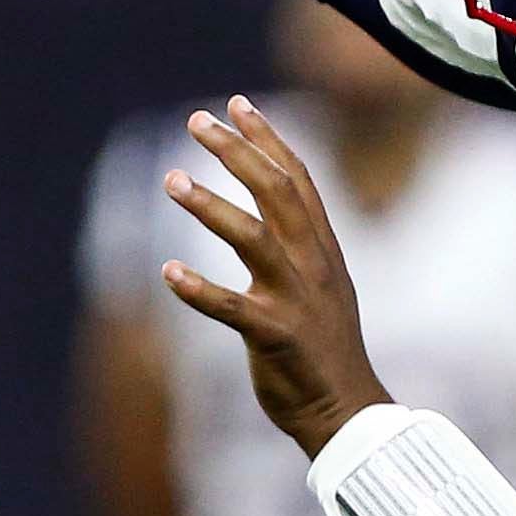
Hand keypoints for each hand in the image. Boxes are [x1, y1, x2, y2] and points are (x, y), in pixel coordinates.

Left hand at [155, 96, 389, 456]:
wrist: (348, 411)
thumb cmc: (325, 350)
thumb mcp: (324, 286)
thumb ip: (301, 246)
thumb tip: (275, 212)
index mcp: (324, 249)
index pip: (296, 177)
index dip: (267, 137)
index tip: (236, 104)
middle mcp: (313, 264)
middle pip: (275, 191)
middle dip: (236, 151)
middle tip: (197, 122)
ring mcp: (296, 299)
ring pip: (252, 237)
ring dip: (210, 206)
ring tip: (172, 181)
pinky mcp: (275, 335)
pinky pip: (231, 307)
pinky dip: (198, 290)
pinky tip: (166, 274)